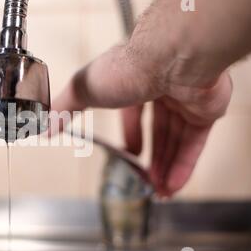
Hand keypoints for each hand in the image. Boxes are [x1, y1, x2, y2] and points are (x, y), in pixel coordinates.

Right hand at [52, 46, 232, 196]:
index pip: (135, 113)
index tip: (130, 153)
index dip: (132, 136)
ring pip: (177, 141)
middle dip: (151, 158)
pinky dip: (183, 167)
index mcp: (135, 82)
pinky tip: (172, 186)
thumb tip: (44, 127)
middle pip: (159, 131)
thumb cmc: (125, 69)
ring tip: (157, 192)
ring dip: (166, 168)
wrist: (169, 59)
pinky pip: (194, 145)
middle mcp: (163, 90)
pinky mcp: (206, 111)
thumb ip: (64, 109)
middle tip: (144, 181)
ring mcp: (186, 100)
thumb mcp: (84, 90)